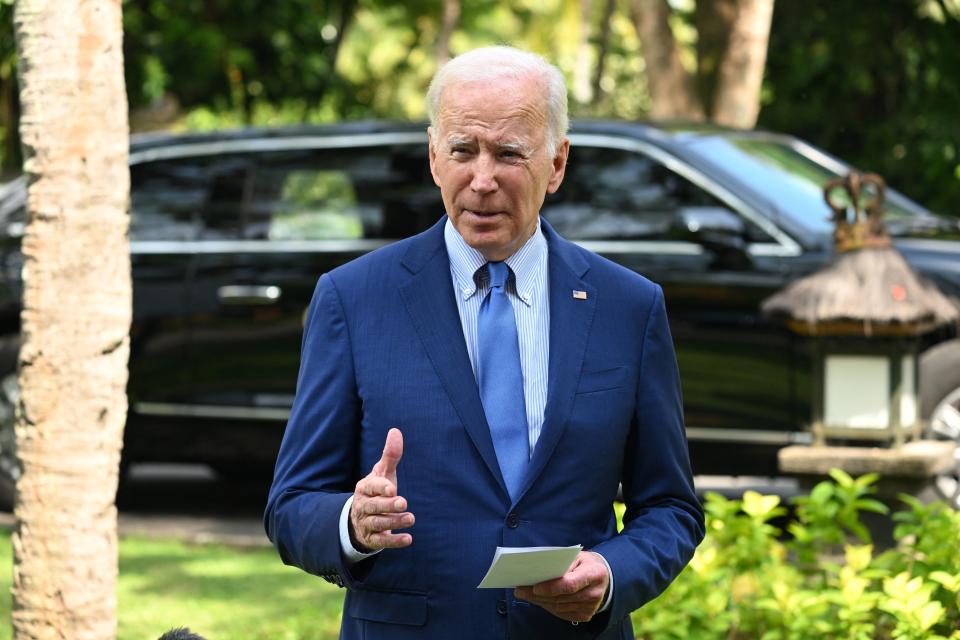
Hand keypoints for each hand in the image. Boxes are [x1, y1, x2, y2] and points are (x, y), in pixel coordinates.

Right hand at [348, 428, 413, 551]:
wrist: (360, 519)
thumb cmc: (377, 491)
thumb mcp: (382, 474)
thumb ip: (390, 455)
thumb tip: (395, 431)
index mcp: (364, 488)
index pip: (371, 487)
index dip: (381, 488)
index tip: (392, 488)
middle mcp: (363, 506)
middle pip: (374, 506)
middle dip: (388, 505)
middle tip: (404, 502)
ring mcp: (366, 523)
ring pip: (378, 524)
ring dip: (394, 522)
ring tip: (411, 518)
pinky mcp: (372, 539)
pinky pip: (381, 542)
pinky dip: (394, 541)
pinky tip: (408, 539)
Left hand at [514, 551, 609, 622]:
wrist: (603, 576)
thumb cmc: (586, 563)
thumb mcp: (577, 556)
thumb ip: (562, 562)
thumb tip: (540, 569)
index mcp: (594, 573)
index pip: (570, 584)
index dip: (551, 587)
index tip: (534, 587)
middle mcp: (594, 592)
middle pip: (561, 598)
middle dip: (538, 595)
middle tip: (520, 590)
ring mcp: (591, 607)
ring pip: (559, 607)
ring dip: (540, 601)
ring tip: (525, 594)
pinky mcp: (585, 615)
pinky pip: (562, 613)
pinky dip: (548, 607)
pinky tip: (538, 600)